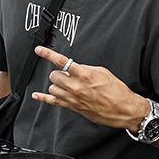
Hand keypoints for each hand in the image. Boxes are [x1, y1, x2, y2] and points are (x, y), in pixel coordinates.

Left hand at [31, 46, 148, 130]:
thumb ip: (85, 69)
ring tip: (67, 85)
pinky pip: (52, 102)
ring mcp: (73, 98)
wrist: (122, 108)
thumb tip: (76, 68)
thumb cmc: (116, 91)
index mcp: (84, 74)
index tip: (39, 50)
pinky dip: (43, 98)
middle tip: (68, 75)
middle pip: (54, 76)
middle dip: (59, 74)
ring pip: (52, 88)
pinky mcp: (73, 107)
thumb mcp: (102, 72)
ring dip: (57, 85)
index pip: (61, 61)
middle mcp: (76, 86)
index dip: (48, 54)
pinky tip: (37, 95)